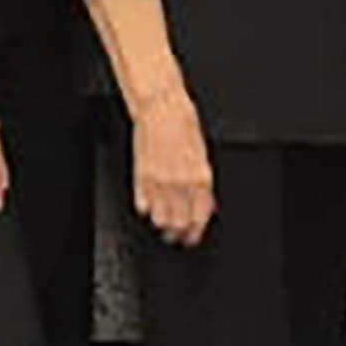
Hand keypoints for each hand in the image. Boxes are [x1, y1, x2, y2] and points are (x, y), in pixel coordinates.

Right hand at [127, 93, 216, 244]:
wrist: (161, 108)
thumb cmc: (184, 125)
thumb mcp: (202, 156)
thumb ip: (202, 185)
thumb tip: (204, 206)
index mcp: (201, 178)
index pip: (200, 218)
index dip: (195, 232)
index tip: (191, 237)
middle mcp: (181, 183)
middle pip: (180, 223)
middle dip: (178, 233)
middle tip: (175, 235)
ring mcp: (160, 181)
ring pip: (160, 219)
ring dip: (161, 223)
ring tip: (161, 222)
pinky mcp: (141, 176)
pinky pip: (142, 205)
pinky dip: (145, 208)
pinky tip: (148, 205)